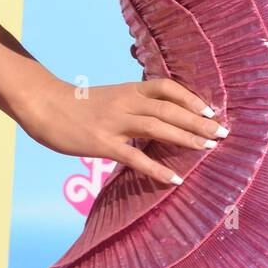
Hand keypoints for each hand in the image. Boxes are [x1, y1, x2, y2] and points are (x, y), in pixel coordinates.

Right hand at [17, 74, 228, 186]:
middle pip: (170, 109)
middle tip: (222, 132)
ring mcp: (115, 122)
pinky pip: (136, 156)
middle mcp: (126, 102)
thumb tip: (153, 116)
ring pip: (159, 128)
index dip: (190, 98)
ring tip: (208, 149)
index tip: (210, 110)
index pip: (167, 87)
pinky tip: (173, 180)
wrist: (44, 105)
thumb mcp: (107, 97)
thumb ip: (130, 104)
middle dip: (199, 121)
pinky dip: (157, 169)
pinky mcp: (103, 143)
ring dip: (186, 138)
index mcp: (128, 89)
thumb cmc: (76, 104)